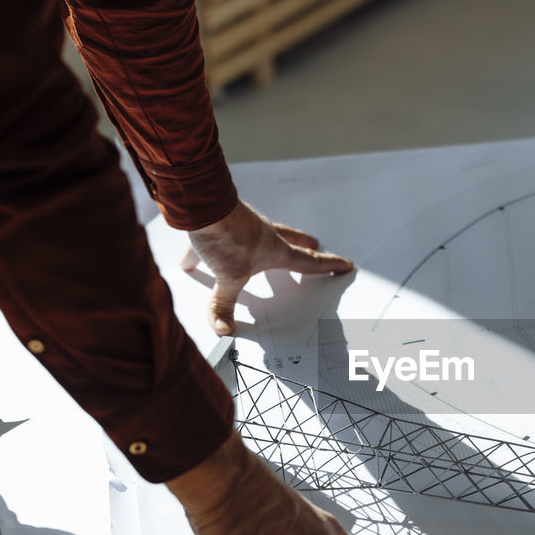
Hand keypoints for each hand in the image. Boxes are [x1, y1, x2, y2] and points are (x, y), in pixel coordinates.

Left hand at [180, 199, 353, 335]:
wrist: (201, 205)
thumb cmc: (226, 236)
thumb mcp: (228, 277)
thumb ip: (224, 305)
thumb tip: (224, 329)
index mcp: (276, 250)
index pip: (308, 262)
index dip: (328, 265)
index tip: (344, 264)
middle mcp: (263, 236)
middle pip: (289, 241)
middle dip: (303, 245)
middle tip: (313, 245)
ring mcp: (243, 227)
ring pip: (257, 236)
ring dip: (262, 243)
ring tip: (255, 253)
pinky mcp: (220, 225)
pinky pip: (215, 242)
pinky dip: (204, 254)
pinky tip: (190, 261)